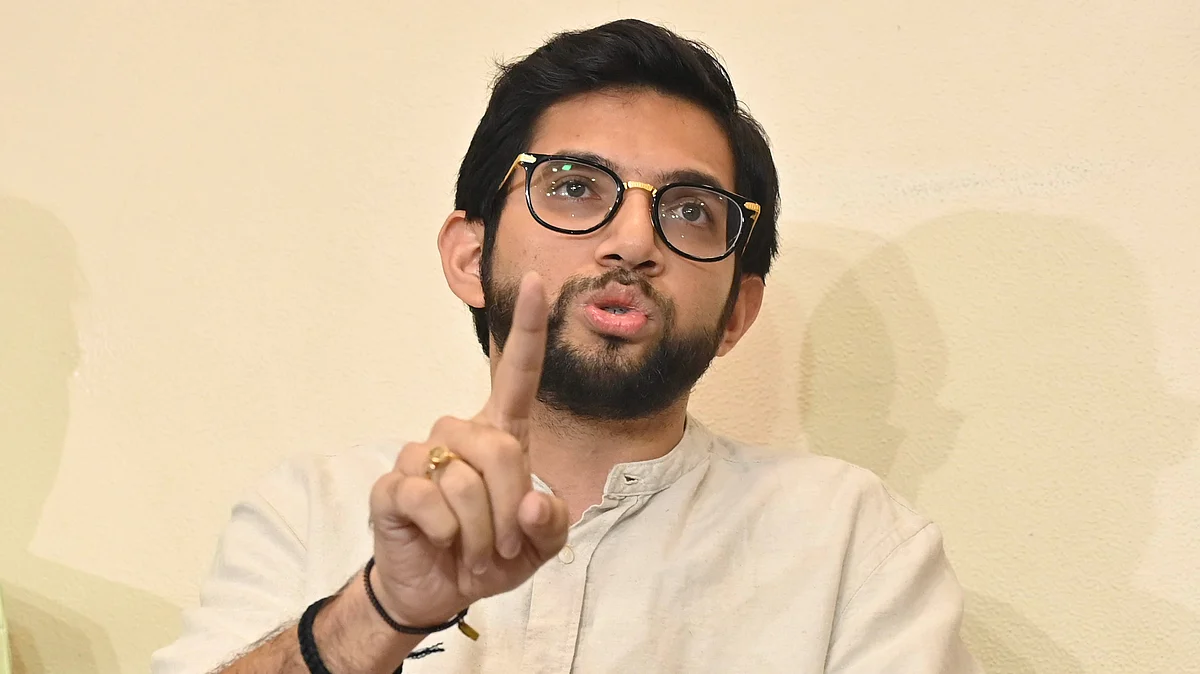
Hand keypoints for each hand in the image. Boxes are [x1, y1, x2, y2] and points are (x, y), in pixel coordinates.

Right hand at [366, 271, 569, 627]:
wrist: (438, 590)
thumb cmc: (491, 554)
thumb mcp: (539, 548)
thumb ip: (550, 524)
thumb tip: (530, 503)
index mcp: (501, 434)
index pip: (518, 374)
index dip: (530, 329)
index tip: (540, 282)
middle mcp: (460, 434)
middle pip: (501, 449)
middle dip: (511, 509)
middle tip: (504, 547)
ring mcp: (421, 456)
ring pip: (464, 479)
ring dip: (480, 530)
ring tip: (475, 551)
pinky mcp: (392, 486)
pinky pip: (426, 498)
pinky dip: (445, 532)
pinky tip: (440, 540)